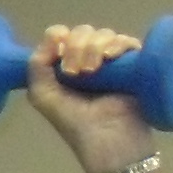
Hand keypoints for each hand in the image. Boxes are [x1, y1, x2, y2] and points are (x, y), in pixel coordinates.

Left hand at [24, 23, 154, 172]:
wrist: (108, 141)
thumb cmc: (74, 122)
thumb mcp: (43, 95)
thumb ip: (37, 66)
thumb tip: (53, 34)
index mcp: (66, 64)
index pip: (61, 35)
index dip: (58, 37)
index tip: (58, 53)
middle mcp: (89, 59)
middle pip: (83, 32)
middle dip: (75, 46)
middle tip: (74, 72)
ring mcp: (113, 61)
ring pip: (104, 35)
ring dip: (93, 47)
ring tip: (91, 71)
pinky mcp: (135, 65)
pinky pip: (128, 42)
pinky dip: (117, 44)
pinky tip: (110, 57)